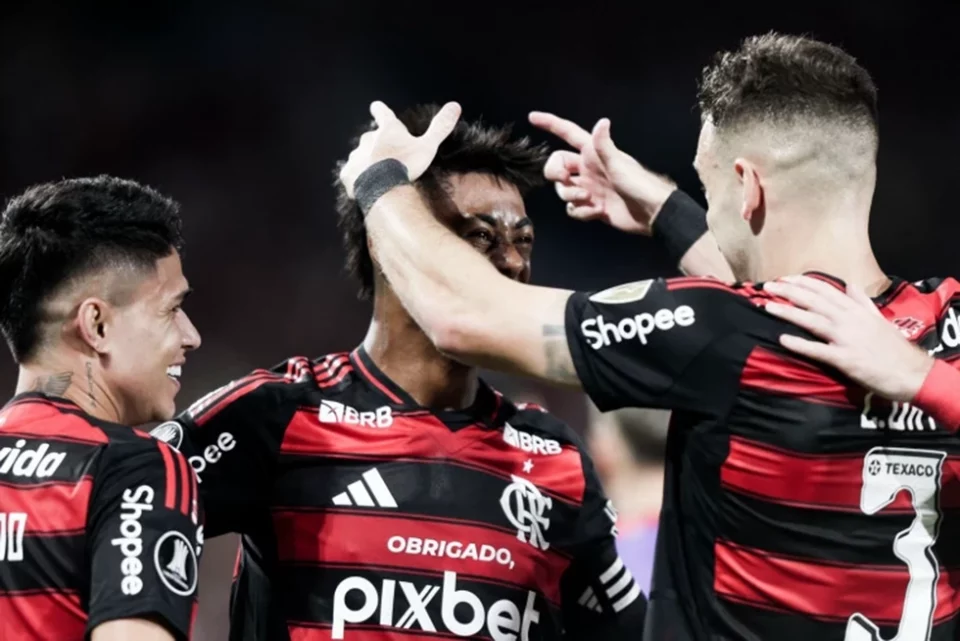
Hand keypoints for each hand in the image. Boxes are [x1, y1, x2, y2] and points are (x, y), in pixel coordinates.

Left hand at [339, 101, 461, 197]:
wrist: (382, 188)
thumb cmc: (406, 165)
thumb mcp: (427, 146)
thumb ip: (440, 127)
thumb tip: (455, 105)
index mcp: (387, 131)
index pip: (382, 113)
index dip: (380, 110)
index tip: (376, 106)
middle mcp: (368, 139)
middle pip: (370, 137)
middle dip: (376, 143)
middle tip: (385, 155)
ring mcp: (356, 156)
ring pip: (360, 155)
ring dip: (366, 161)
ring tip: (375, 174)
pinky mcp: (348, 173)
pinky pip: (351, 173)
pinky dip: (356, 177)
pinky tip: (362, 185)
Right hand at [528, 111, 675, 234]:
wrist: (650, 213)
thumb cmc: (638, 184)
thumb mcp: (619, 164)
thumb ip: (604, 145)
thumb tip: (602, 121)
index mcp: (593, 153)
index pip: (567, 133)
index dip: (550, 124)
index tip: (532, 117)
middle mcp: (588, 168)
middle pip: (557, 165)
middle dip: (554, 172)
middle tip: (564, 178)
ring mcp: (589, 188)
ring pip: (563, 189)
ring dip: (570, 195)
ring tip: (588, 199)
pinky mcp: (592, 206)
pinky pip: (573, 208)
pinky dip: (581, 211)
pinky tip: (596, 212)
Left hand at [763, 275, 935, 401]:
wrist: (912, 373)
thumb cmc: (894, 348)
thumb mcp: (880, 319)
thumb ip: (862, 302)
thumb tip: (850, 285)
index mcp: (856, 310)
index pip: (825, 290)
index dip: (802, 283)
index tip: (783, 278)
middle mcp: (850, 320)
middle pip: (814, 301)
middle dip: (789, 292)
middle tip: (767, 287)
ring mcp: (847, 339)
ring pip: (813, 321)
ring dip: (789, 313)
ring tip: (768, 307)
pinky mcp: (846, 359)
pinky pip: (819, 350)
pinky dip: (801, 344)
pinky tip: (783, 339)